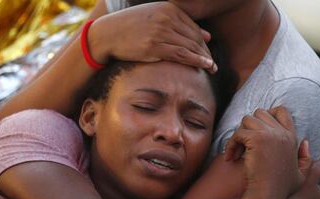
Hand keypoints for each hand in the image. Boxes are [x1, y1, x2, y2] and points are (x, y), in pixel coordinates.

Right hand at [90, 2, 216, 72]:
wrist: (107, 34)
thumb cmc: (130, 28)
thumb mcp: (156, 19)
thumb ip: (180, 24)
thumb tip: (207, 35)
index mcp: (169, 9)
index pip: (193, 28)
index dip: (203, 43)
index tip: (208, 55)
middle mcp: (167, 18)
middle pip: (194, 37)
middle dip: (205, 52)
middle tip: (213, 64)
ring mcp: (160, 32)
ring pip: (190, 46)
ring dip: (204, 58)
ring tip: (212, 68)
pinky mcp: (154, 46)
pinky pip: (181, 54)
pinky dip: (196, 61)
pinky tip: (205, 66)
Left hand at [224, 107, 301, 197]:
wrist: (268, 194)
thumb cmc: (281, 189)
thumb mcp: (300, 174)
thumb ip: (304, 159)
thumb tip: (304, 141)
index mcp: (291, 137)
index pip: (281, 110)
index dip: (267, 114)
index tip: (255, 129)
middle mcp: (282, 133)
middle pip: (259, 113)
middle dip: (248, 126)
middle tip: (243, 144)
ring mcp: (269, 134)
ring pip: (247, 120)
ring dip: (239, 134)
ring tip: (236, 152)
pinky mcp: (256, 139)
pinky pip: (237, 133)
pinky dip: (230, 145)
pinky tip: (230, 158)